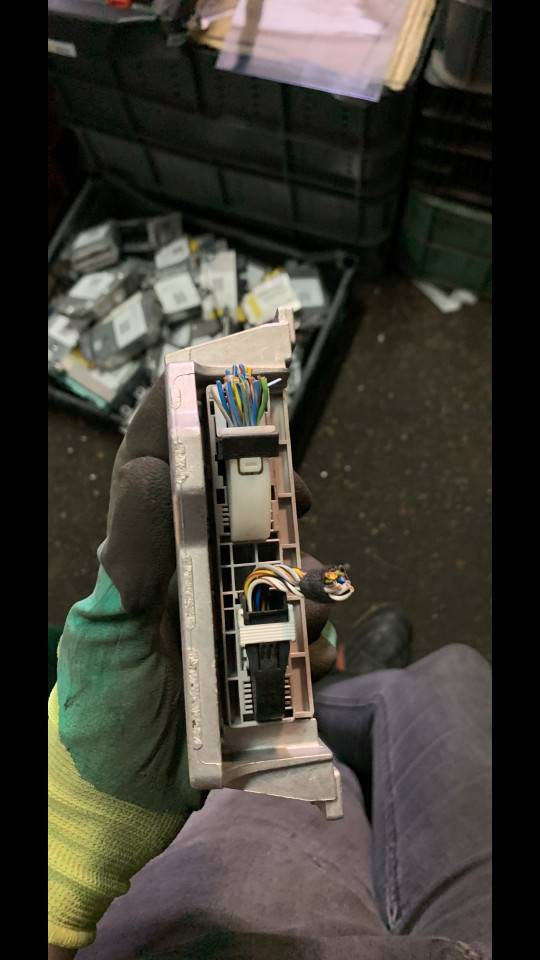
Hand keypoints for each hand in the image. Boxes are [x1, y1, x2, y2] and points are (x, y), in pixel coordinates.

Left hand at [49, 375, 336, 950]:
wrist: (122, 795)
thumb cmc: (104, 707)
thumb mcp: (108, 628)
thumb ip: (129, 553)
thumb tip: (158, 469)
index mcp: (146, 555)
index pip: (160, 466)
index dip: (186, 418)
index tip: (221, 380)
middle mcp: (189, 574)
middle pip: (238, 508)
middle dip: (276, 496)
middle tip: (306, 500)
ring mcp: (225, 615)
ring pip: (282, 568)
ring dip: (308, 578)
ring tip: (310, 604)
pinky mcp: (256, 660)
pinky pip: (304, 636)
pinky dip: (321, 642)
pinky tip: (318, 656)